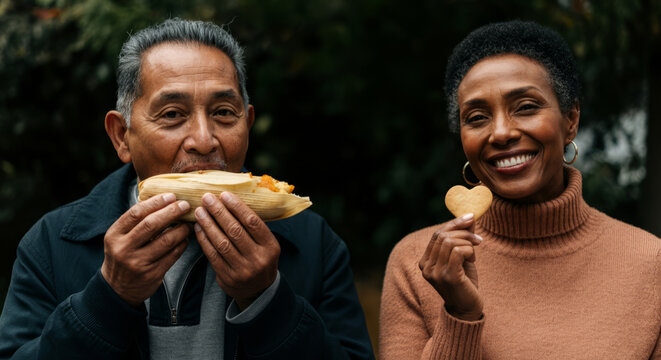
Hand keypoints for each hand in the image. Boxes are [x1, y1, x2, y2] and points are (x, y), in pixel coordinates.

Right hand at [101, 193, 190, 306]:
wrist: (117, 289)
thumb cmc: (122, 255)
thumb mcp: (119, 238)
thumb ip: (135, 222)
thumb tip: (163, 200)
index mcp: (114, 235)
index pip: (136, 213)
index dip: (156, 202)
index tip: (171, 196)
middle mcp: (123, 249)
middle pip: (151, 225)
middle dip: (171, 212)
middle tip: (184, 205)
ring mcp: (138, 263)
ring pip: (166, 241)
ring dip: (181, 229)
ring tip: (188, 223)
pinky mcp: (152, 275)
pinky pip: (172, 256)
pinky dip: (182, 245)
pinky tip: (186, 238)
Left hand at [194, 192, 279, 310]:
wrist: (259, 290)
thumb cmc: (260, 259)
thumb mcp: (266, 244)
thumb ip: (253, 227)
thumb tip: (231, 201)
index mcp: (270, 246)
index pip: (252, 222)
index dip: (237, 207)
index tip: (224, 195)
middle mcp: (258, 259)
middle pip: (235, 231)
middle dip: (219, 212)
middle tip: (207, 199)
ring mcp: (242, 270)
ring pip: (222, 242)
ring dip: (209, 224)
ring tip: (200, 211)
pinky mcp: (228, 278)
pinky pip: (213, 255)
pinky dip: (204, 239)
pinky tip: (199, 228)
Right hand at [418, 213, 482, 320]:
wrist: (467, 309)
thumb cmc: (465, 283)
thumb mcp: (462, 257)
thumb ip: (462, 238)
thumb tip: (469, 216)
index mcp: (425, 262)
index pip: (437, 234)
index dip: (454, 223)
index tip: (471, 216)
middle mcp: (426, 267)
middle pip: (443, 235)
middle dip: (463, 232)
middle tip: (478, 239)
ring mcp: (436, 273)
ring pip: (450, 242)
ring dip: (468, 243)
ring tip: (474, 254)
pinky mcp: (448, 277)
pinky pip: (458, 251)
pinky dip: (469, 251)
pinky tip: (473, 260)